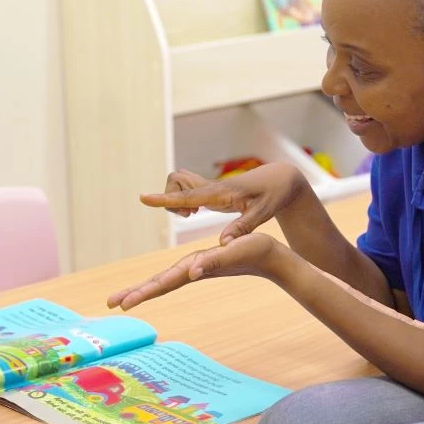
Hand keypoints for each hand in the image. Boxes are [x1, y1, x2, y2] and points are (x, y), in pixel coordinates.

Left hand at [107, 233, 292, 310]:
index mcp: (196, 268)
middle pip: (160, 283)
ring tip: (125, 298)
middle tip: (112, 303)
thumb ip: (215, 261)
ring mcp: (199, 268)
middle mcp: (194, 270)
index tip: (122, 304)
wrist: (273, 258)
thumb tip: (191, 272)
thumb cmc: (257, 252)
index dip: (142, 292)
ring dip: (145, 287)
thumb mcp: (235, 252)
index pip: (163, 282)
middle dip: (136, 292)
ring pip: (166, 279)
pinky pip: (178, 273)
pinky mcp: (205, 264)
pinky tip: (155, 284)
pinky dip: (163, 279)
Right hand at [142, 162, 306, 243]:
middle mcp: (212, 187)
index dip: (165, 199)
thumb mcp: (262, 214)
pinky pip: (186, 189)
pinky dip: (182, 200)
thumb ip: (241, 228)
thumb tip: (223, 244)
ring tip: (191, 214)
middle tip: (187, 216)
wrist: (280, 179)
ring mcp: (210, 187)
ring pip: (178, 184)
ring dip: (175, 199)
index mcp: (222, 194)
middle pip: (175, 183)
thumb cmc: (273, 196)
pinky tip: (195, 211)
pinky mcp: (211, 190)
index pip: (188, 196)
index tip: (142, 198)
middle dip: (170, 199)